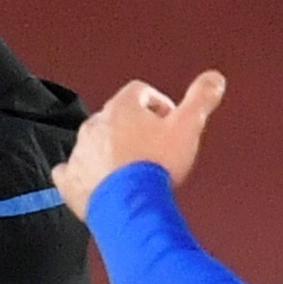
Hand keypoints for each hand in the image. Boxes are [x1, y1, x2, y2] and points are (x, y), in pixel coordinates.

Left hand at [52, 72, 226, 216]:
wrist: (129, 206)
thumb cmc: (156, 166)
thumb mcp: (188, 126)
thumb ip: (201, 99)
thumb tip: (214, 77)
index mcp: (121, 108)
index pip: (139, 92)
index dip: (157, 103)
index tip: (168, 121)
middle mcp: (95, 125)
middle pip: (115, 117)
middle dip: (134, 129)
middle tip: (153, 149)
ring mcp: (80, 153)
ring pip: (93, 143)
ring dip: (110, 151)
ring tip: (131, 170)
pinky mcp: (69, 180)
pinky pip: (68, 172)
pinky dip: (80, 174)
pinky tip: (93, 181)